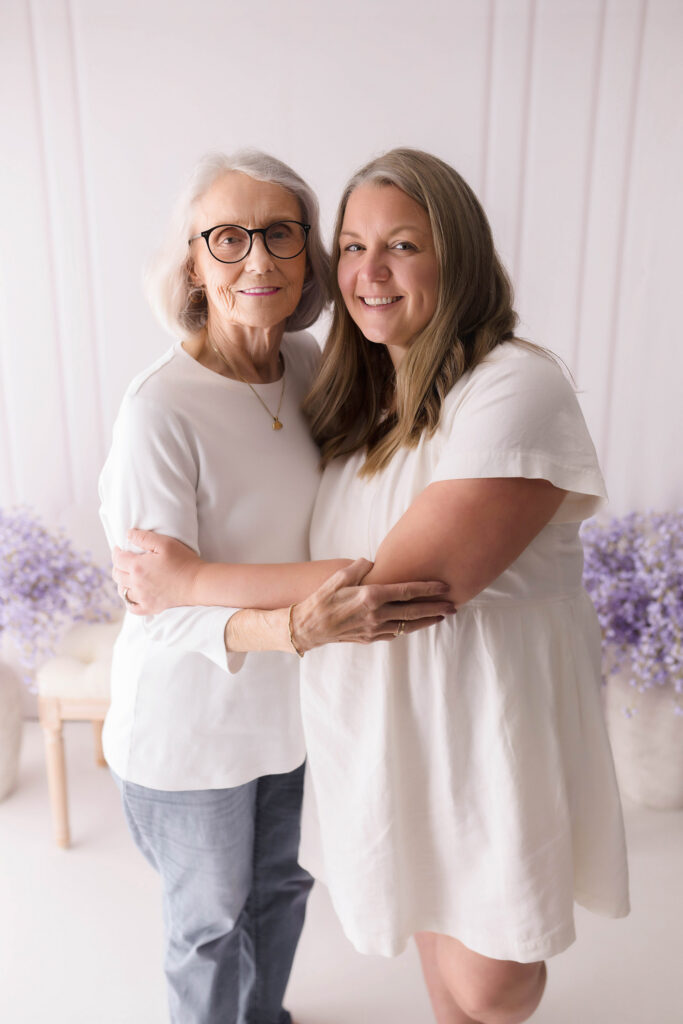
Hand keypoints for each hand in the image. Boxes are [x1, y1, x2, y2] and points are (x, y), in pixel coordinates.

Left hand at [111, 529, 202, 614]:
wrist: (198, 583)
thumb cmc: (184, 561)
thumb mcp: (165, 543)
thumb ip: (144, 537)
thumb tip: (128, 535)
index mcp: (138, 566)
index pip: (118, 559)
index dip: (116, 552)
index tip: (119, 549)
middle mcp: (136, 583)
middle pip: (117, 575)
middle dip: (118, 566)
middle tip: (123, 561)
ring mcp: (142, 597)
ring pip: (122, 591)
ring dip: (121, 583)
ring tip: (127, 577)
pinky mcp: (150, 607)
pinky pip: (132, 607)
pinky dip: (129, 601)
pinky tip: (134, 595)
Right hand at [290, 558, 454, 651]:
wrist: (309, 627)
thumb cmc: (322, 599)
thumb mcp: (339, 576)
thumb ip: (360, 567)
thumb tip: (373, 563)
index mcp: (371, 596)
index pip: (407, 591)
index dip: (428, 588)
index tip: (444, 586)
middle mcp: (376, 614)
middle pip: (414, 610)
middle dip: (436, 607)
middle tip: (454, 604)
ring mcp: (375, 629)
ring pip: (409, 625)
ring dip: (428, 620)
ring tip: (443, 616)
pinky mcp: (371, 639)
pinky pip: (396, 633)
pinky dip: (410, 628)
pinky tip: (419, 624)